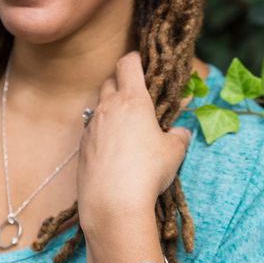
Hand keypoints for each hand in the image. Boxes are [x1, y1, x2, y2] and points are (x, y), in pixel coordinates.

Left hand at [76, 52, 190, 230]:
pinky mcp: (82, 148)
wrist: (113, 203)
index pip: (128, 64)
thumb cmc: (148, 171)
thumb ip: (179, 136)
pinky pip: (92, 130)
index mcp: (132, 100)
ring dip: (111, 108)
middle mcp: (108, 108)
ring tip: (127, 125)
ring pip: (99, 106)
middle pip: (110, 81)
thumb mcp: (174, 152)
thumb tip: (181, 132)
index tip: (142, 62)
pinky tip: (114, 149)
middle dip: (122, 82)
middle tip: (138, 95)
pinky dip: (102, 131)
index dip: (135, 59)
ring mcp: (91, 127)